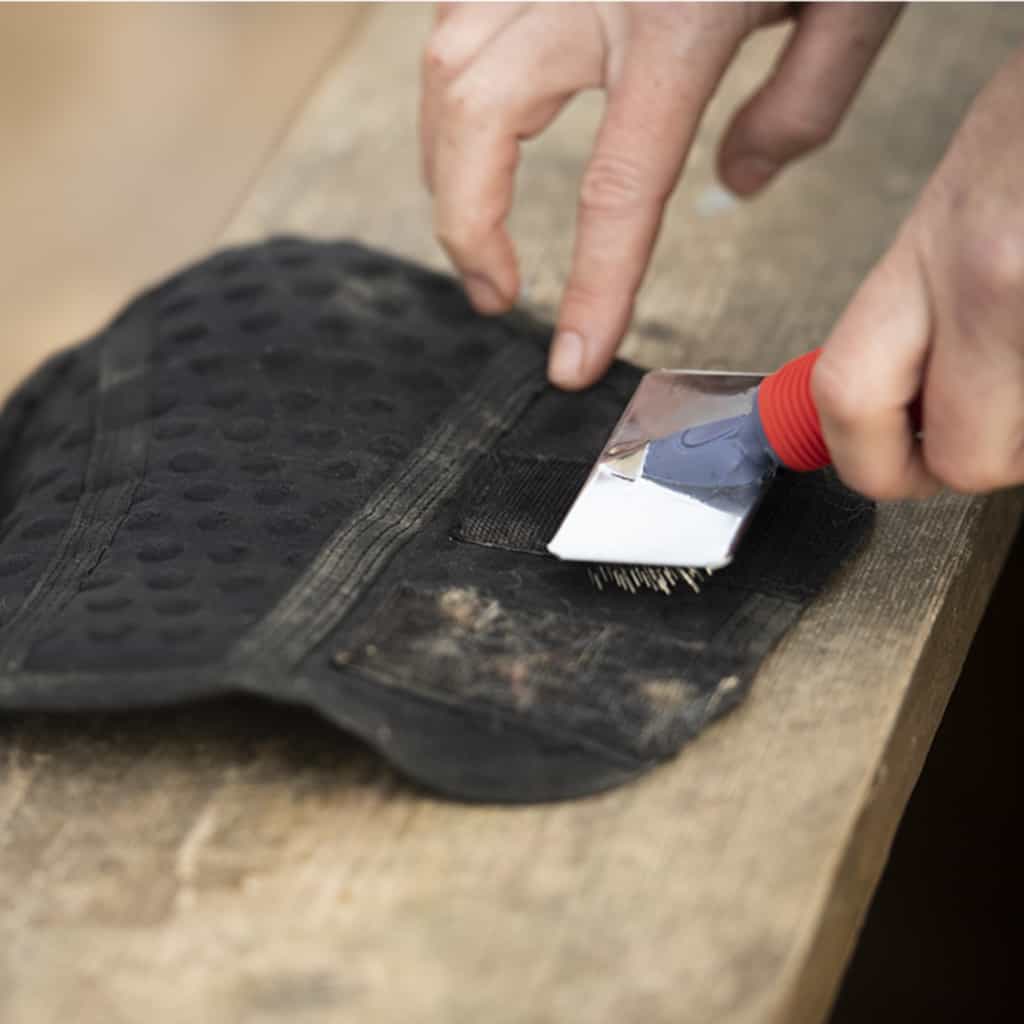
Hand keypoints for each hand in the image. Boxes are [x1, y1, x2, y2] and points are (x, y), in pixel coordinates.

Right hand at [420, 2, 900, 387]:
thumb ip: (802, 104)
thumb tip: (738, 183)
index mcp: (675, 21)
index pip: (615, 194)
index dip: (590, 291)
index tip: (570, 361)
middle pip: (473, 126)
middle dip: (465, 228)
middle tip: (494, 293)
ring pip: (442, 67)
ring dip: (444, 164)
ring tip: (476, 227)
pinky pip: (454, 14)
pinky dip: (451, 85)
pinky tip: (472, 124)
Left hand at [812, 47, 1023, 497]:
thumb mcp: (971, 188)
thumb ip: (920, 294)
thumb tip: (893, 392)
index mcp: (939, 242)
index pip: (847, 398)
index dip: (866, 459)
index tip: (885, 465)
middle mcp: (1001, 277)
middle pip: (966, 459)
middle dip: (981, 455)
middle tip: (991, 421)